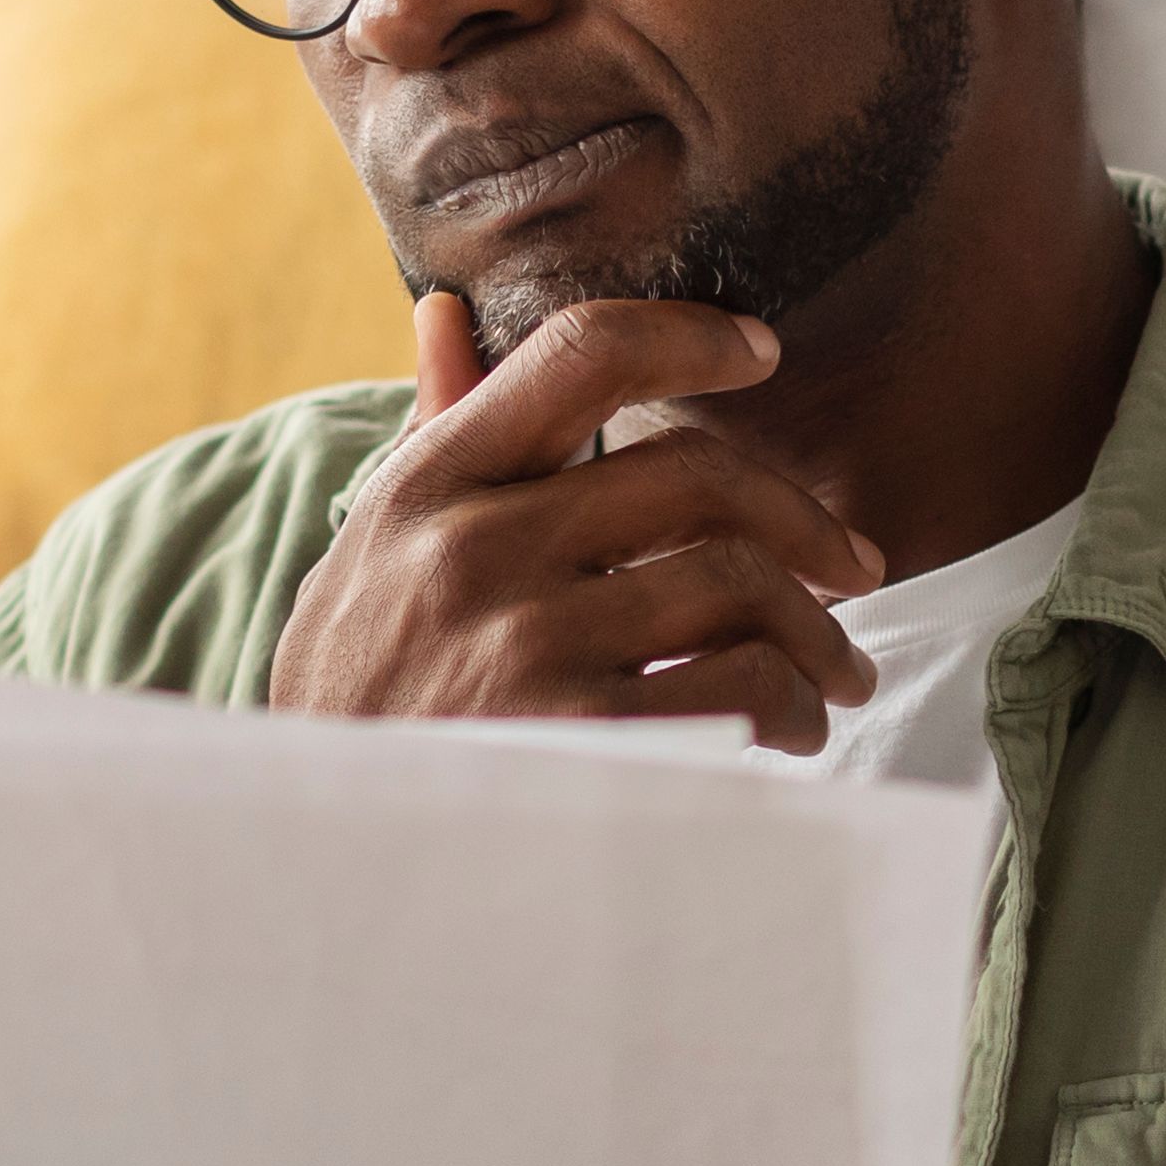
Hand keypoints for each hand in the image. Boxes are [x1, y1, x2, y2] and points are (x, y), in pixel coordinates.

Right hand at [268, 295, 887, 753]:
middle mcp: (475, 549)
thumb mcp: (370, 554)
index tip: (759, 351)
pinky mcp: (578, 740)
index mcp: (431, 484)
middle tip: (853, 565)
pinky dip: (792, 707)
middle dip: (803, 520)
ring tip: (833, 672)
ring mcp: (525, 645)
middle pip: (696, 476)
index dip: (690, 334)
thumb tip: (448, 312)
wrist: (312, 853)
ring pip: (738, 584)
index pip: (581, 354)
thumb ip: (434, 436)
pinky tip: (790, 732)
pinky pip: (742, 688)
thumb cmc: (359, 694)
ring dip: (816, 633)